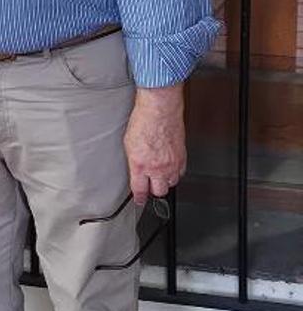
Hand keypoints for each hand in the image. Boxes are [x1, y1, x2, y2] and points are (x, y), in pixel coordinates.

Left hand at [124, 84, 185, 205]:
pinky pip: (181, 172)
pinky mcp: (182, 157)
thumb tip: (136, 170)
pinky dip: (175, 172)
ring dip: (165, 181)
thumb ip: (133, 161)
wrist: (160, 110)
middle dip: (154, 191)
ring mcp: (172, 163)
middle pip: (159, 191)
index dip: (140, 199)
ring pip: (171, 183)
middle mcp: (157, 167)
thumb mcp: (128, 144)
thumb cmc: (143, 121)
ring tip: (160, 175)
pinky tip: (171, 167)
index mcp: (140, 165)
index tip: (139, 201)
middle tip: (150, 186)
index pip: (140, 190)